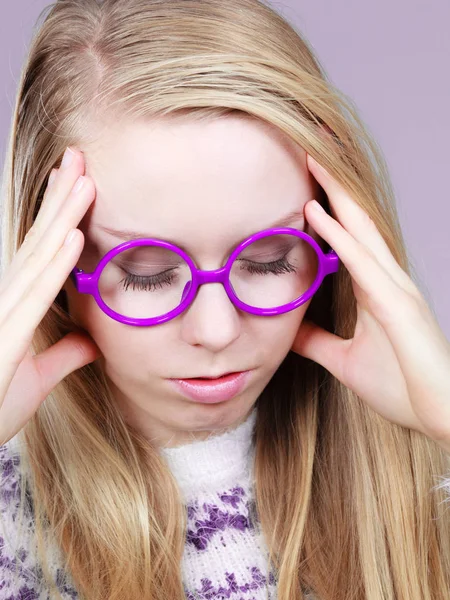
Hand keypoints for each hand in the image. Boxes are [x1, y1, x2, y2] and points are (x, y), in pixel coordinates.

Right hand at [0, 147, 101, 445]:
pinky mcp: (5, 337)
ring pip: (38, 258)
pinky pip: (34, 296)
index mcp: (14, 308)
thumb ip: (63, 356)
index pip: (40, 253)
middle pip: (38, 242)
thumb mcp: (36, 380)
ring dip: (63, 217)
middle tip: (80, 157)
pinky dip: (55, 265)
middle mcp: (5, 302)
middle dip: (60, 199)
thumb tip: (92, 341)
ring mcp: (2, 316)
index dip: (58, 217)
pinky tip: (74, 238)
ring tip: (85, 181)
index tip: (76, 185)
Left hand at [291, 153, 449, 452]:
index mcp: (375, 287)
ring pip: (360, 227)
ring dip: (333, 192)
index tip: (304, 177)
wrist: (441, 414)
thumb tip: (290, 330)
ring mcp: (394, 286)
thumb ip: (318, 342)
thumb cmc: (401, 385)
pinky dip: (337, 236)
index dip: (329, 204)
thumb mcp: (344, 360)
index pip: (348, 235)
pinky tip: (315, 213)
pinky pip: (361, 262)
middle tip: (308, 146)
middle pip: (355, 218)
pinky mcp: (396, 303)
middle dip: (332, 182)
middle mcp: (387, 277)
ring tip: (310, 158)